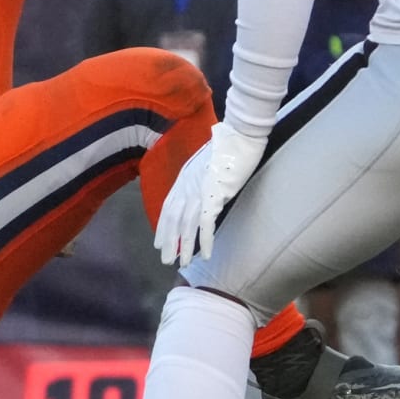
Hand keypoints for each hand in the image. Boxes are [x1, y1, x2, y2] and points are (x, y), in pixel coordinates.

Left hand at [154, 121, 266, 267]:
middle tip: (166, 259)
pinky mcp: (214, 195)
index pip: (168, 207)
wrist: (239, 136)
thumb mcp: (206, 164)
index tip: (160, 242)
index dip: (163, 226)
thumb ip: (200, 179)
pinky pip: (206, 223)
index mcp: (183, 179)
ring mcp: (198, 191)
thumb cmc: (228, 147)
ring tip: (182, 263)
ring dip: (184, 246)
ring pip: (186, 224)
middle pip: (173, 219)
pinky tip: (204, 254)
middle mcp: (186, 186)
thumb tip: (202, 193)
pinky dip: (204, 240)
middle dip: (169, 241)